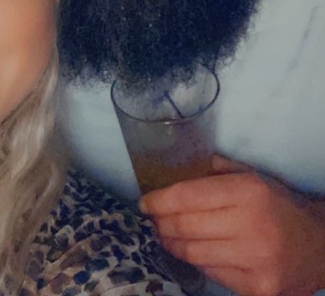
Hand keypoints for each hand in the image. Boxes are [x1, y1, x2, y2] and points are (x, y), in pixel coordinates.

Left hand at [138, 155, 324, 295]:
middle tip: (154, 219)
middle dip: (161, 223)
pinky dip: (196, 261)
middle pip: (184, 227)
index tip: (145, 202)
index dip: (159, 201)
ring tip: (166, 234)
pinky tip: (193, 251)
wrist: (320, 245)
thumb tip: (174, 168)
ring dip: (172, 243)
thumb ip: (214, 170)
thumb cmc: (278, 205)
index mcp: (247, 192)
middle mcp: (250, 226)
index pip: (187, 197)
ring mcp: (255, 262)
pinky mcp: (257, 290)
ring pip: (193, 253)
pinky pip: (211, 273)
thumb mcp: (251, 177)